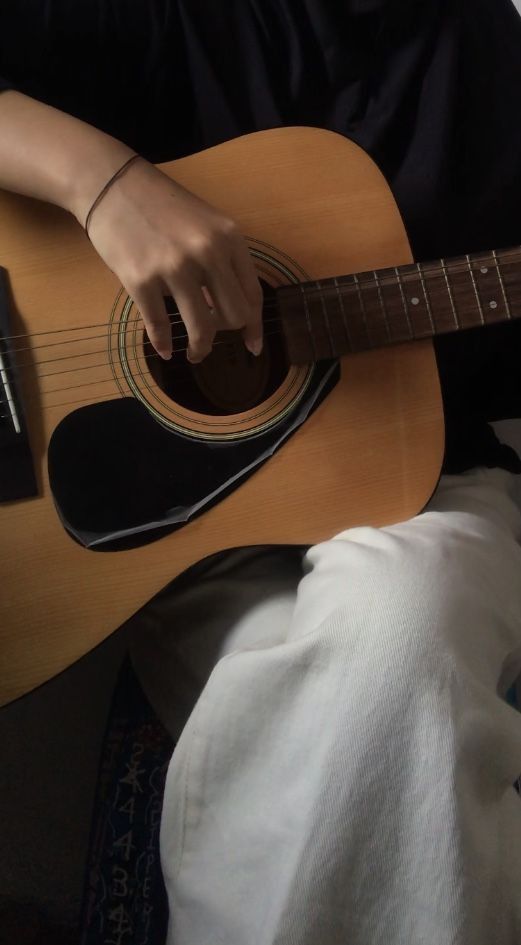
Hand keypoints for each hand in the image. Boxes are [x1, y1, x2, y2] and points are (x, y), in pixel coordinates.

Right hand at [86, 157, 262, 360]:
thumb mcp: (205, 225)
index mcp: (228, 238)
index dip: (254, 326)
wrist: (111, 184)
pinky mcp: (140, 279)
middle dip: (225, 334)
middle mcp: (207, 252)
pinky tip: (165, 350)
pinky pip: (160, 326)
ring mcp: (173, 267)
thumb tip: (232, 310)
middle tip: (211, 336)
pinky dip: (164, 344)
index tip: (252, 346)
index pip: (252, 293)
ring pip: (202, 328)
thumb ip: (222, 261)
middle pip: (233, 315)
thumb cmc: (161, 206)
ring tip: (194, 353)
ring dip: (199, 349)